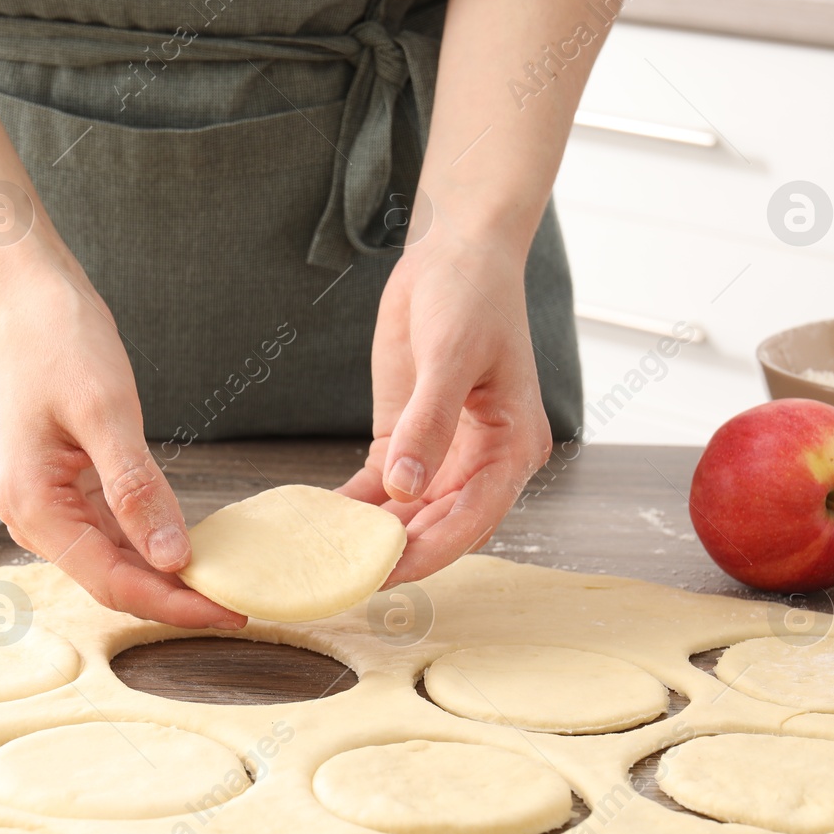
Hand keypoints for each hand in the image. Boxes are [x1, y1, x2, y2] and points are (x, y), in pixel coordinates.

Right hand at [0, 271, 245, 628]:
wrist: (27, 299)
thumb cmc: (59, 341)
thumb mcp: (106, 411)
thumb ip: (136, 488)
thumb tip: (172, 557)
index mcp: (35, 507)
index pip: (113, 581)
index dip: (173, 604)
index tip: (231, 612)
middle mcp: (35, 518)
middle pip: (113, 580)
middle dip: (174, 599)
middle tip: (241, 606)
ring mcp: (50, 505)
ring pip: (115, 562)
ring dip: (165, 578)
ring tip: (224, 586)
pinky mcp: (67, 488)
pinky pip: (114, 532)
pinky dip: (152, 544)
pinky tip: (190, 548)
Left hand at [339, 235, 552, 585]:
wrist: (453, 251)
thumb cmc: (471, 296)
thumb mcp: (450, 357)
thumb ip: (428, 425)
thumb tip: (405, 490)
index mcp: (512, 447)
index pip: (473, 517)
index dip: (432, 552)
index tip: (388, 574)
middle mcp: (483, 460)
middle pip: (441, 527)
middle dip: (398, 556)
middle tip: (344, 581)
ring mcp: (443, 453)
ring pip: (410, 515)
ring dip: (374, 537)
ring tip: (325, 561)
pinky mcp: (407, 438)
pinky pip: (382, 487)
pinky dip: (355, 507)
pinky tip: (320, 523)